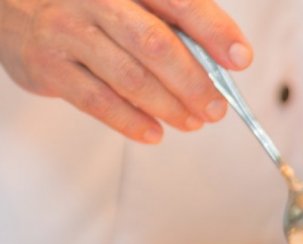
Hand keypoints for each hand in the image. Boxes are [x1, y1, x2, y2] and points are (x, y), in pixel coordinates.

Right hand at [0, 0, 252, 142]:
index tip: (241, 59)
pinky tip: (156, 133)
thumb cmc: (96, 11)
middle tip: (216, 109)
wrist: (16, 9)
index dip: (214, 30)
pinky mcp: (49, 66)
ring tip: (193, 122)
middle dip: (194, 82)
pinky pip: (98, 101)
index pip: (179, 1)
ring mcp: (68, 30)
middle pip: (155, 43)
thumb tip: (228, 62)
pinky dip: (132, 121)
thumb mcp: (136, 3)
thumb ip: (178, 25)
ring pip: (129, 76)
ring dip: (169, 106)